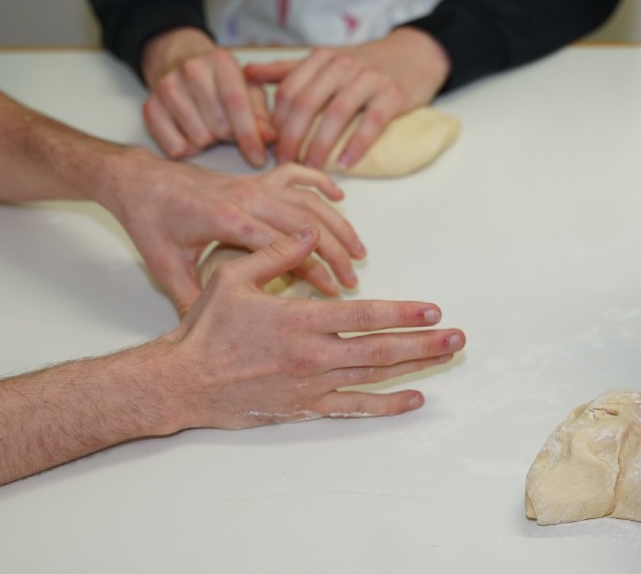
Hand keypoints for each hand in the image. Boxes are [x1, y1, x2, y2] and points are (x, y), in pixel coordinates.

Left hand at [101, 149, 365, 313]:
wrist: (140, 181)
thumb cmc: (151, 222)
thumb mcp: (165, 267)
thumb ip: (190, 300)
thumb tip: (210, 337)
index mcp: (226, 220)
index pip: (283, 246)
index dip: (312, 268)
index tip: (331, 291)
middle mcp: (246, 197)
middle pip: (306, 222)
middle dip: (335, 252)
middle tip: (351, 280)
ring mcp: (253, 184)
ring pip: (309, 200)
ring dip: (337, 224)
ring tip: (358, 250)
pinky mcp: (254, 177)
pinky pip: (296, 173)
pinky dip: (320, 182)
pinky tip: (340, 197)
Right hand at [140, 27, 274, 166]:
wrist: (183, 65)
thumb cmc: (224, 84)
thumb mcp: (250, 91)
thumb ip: (262, 115)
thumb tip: (270, 138)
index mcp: (221, 61)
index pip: (236, 104)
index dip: (250, 136)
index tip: (259, 159)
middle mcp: (191, 70)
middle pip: (218, 126)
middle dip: (230, 137)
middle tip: (229, 130)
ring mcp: (167, 87)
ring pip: (198, 139)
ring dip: (210, 142)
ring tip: (210, 128)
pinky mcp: (150, 107)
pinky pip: (175, 148)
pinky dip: (189, 149)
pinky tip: (192, 133)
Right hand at [144, 228, 463, 429]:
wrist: (181, 381)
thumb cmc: (205, 329)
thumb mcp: (232, 277)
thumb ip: (276, 254)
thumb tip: (312, 233)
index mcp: (299, 320)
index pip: (366, 315)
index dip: (404, 312)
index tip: (433, 310)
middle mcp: (313, 354)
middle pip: (382, 348)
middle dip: (425, 342)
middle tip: (458, 336)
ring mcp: (311, 384)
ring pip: (375, 376)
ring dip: (416, 366)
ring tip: (447, 358)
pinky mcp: (305, 405)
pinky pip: (354, 406)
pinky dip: (387, 404)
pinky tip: (415, 397)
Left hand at [244, 27, 450, 170]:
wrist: (415, 54)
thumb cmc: (366, 64)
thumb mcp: (325, 61)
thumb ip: (286, 70)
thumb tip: (245, 74)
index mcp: (320, 58)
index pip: (287, 91)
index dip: (276, 122)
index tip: (271, 147)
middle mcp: (341, 64)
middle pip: (306, 104)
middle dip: (291, 138)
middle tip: (286, 164)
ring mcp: (369, 78)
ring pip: (335, 115)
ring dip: (320, 146)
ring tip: (312, 168)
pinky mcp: (393, 93)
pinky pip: (371, 122)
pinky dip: (357, 145)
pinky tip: (347, 163)